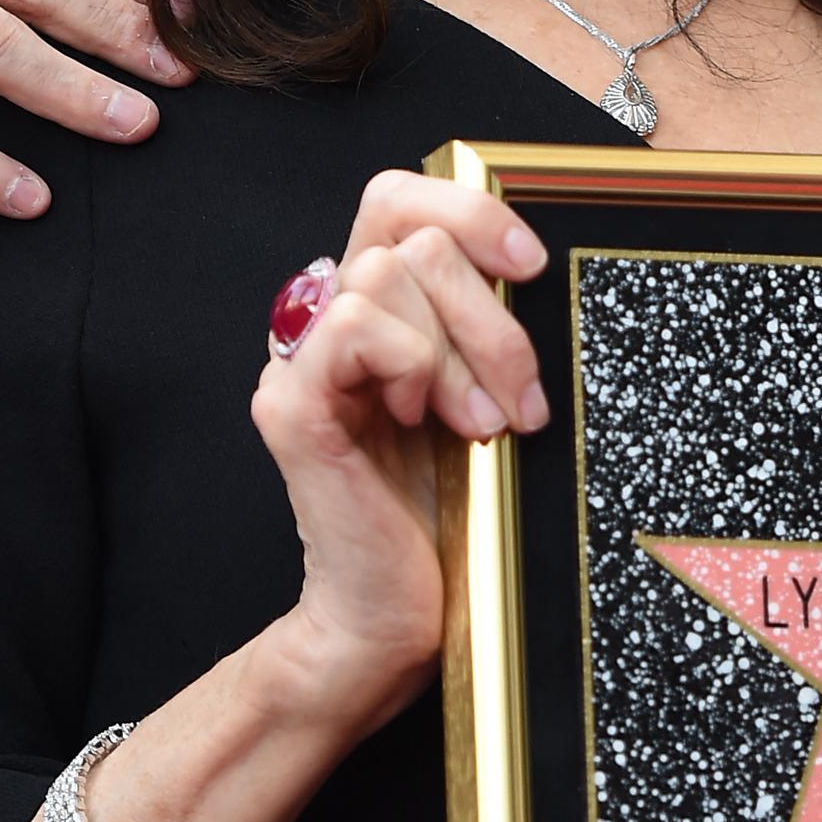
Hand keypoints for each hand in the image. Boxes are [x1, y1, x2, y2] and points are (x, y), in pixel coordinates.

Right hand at [250, 171, 551, 728]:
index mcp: (370, 313)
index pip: (396, 200)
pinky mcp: (292, 407)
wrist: (396, 621)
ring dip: (460, 348)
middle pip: (404, 234)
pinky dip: (413, 363)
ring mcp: (299, 363)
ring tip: (482, 424)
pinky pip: (354, 325)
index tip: (530, 266)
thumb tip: (525, 259)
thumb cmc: (449, 516)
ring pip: (384, 274)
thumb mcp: (482, 395)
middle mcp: (324, 326)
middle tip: (521, 398)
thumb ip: (479, 322)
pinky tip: (429, 422)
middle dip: (488, 310)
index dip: (467, 209)